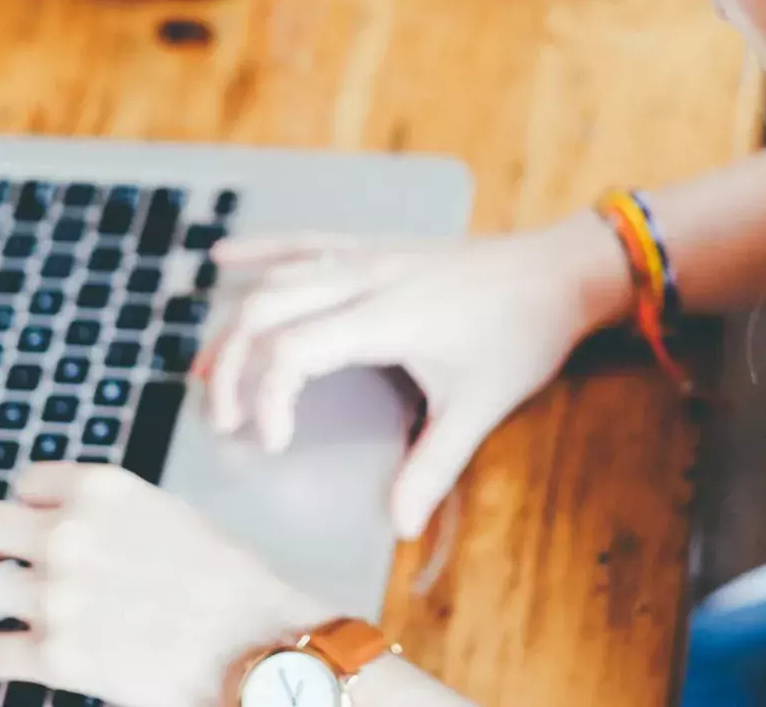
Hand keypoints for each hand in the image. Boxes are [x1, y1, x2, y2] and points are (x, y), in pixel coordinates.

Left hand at [0, 464, 324, 706]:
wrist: (255, 644)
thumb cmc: (223, 582)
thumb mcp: (163, 514)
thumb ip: (105, 515)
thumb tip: (56, 526)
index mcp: (100, 489)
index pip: (24, 482)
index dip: (32, 508)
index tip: (41, 527)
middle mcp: (68, 534)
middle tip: (5, 564)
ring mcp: (55, 596)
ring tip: (12, 610)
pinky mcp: (54, 656)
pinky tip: (23, 651)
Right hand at [198, 213, 632, 539]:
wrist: (559, 270)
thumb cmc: (522, 335)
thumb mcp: (480, 406)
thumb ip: (434, 466)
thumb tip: (400, 526)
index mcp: (385, 317)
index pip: (292, 351)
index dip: (268, 400)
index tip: (274, 445)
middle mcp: (365, 277)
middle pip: (266, 312)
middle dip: (232, 368)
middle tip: (225, 422)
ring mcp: (367, 254)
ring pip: (277, 279)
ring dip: (235, 324)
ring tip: (206, 371)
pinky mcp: (375, 245)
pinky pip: (304, 240)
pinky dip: (260, 250)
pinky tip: (223, 259)